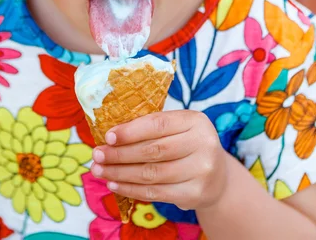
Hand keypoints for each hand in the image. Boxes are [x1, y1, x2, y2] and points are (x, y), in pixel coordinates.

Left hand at [91, 110, 226, 210]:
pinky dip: (131, 189)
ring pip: (151, 174)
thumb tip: (111, 135)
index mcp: (195, 120)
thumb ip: (152, 127)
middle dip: (120, 153)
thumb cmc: (188, 145)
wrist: (218, 177)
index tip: (108, 136)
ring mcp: (201, 171)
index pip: (158, 124)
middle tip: (97, 155)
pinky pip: (155, 193)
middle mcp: (203, 144)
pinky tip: (115, 184)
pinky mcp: (194, 194)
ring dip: (120, 173)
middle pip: (153, 150)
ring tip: (100, 171)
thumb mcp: (179, 128)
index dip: (131, 131)